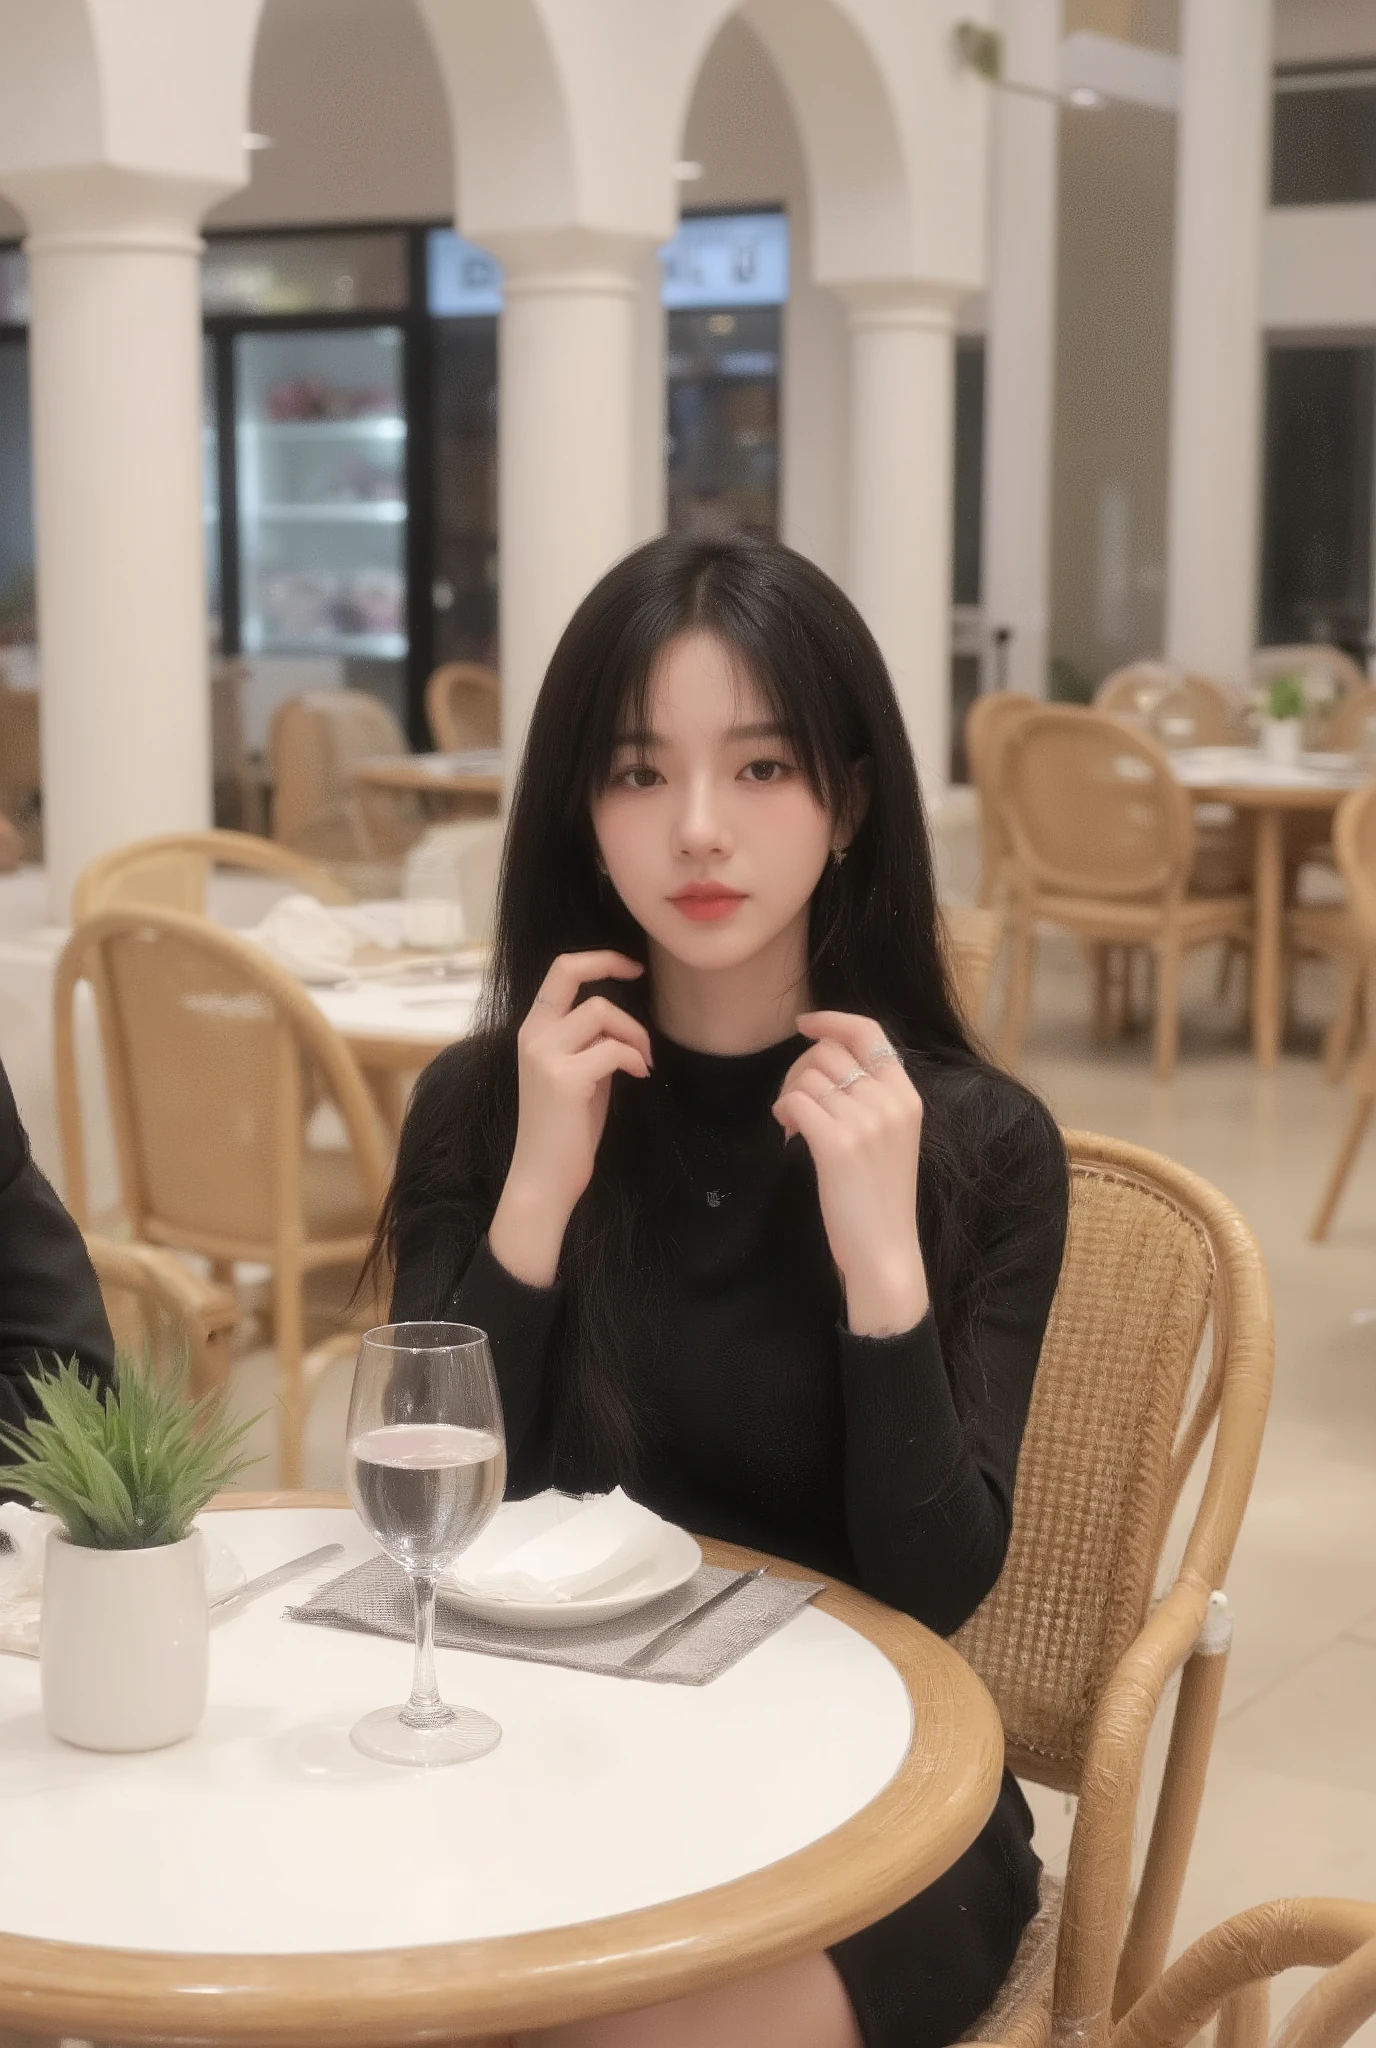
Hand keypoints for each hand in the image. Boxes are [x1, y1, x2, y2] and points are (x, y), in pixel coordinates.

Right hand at [488, 951, 650, 1286]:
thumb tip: (621, 1022)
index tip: (632, 966)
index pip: (559, 970)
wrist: (543, 1180)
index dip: (598, 958)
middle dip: (614, 973)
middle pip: (574, 974)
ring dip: (633, 1032)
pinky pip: (614, 1049)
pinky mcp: (565, 1079)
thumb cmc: (564, 1131)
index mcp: (532, 1031)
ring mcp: (545, 1055)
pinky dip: (635, 1057)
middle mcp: (532, 1035)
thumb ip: (588, 1043)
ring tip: (643, 1060)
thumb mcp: (574, 1075)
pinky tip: (640, 1076)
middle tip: (641, 984)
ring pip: (601, 1011)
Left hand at [773, 1011, 928, 1337]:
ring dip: (789, 1096)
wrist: (885, 1251)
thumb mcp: (891, 1137)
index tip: (805, 1023)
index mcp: (907, 1096)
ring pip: (807, 1077)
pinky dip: (783, 1113)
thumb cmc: (880, 1198)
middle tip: (794, 1103)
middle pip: (828, 1052)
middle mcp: (890, 1101)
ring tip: (794, 1126)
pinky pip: (795, 1102)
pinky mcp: (837, 1144)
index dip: (832, 1020)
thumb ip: (871, 1098)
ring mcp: (865, 1121)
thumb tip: (823, 1063)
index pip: (870, 1032)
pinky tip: (789, 1135)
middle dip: (799, 1069)